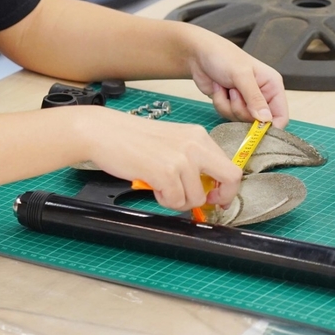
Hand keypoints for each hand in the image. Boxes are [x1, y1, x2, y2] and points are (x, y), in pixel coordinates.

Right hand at [75, 107, 242, 211]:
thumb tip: (208, 188)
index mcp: (198, 135)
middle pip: (231, 178)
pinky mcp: (166, 172)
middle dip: (220, 197)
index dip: (226, 187)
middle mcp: (195, 144)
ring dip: (179, 201)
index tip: (215, 196)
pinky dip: (164, 201)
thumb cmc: (131, 138)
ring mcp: (182, 158)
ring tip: (161, 187)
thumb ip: (192, 160)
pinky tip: (152, 186)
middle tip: (203, 202)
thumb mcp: (171, 142)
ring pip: (197, 197)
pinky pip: (175, 202)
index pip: (230, 165)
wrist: (104, 132)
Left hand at [181, 25, 288, 127]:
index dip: (271, 126)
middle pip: (258, 122)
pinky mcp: (231, 105)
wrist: (199, 54)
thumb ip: (254, 98)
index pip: (281, 116)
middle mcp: (262, 96)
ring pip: (241, 120)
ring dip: (229, 106)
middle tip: (233, 92)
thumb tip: (266, 120)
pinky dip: (220, 104)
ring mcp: (246, 102)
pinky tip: (218, 88)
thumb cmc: (223, 57)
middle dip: (242, 110)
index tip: (257, 129)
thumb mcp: (241, 75)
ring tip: (226, 87)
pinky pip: (227, 116)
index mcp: (272, 86)